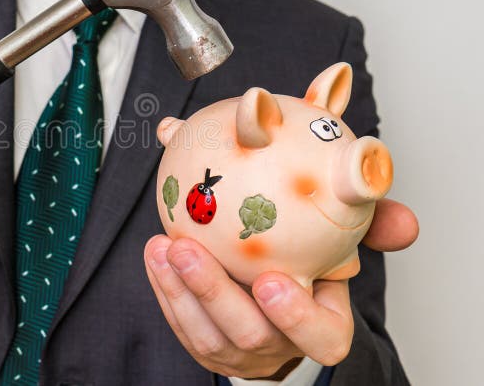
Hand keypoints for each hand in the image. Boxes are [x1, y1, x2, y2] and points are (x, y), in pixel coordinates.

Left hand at [144, 198, 417, 378]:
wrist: (277, 298)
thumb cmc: (311, 266)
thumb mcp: (340, 245)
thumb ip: (365, 222)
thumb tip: (381, 184)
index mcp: (323, 326)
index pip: (322, 337)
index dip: (297, 317)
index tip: (270, 280)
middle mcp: (280, 345)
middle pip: (249, 333)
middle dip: (215, 293)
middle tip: (188, 250)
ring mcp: (240, 352)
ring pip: (206, 334)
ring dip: (180, 288)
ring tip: (163, 246)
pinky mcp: (206, 347)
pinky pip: (181, 324)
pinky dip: (165, 288)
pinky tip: (155, 253)